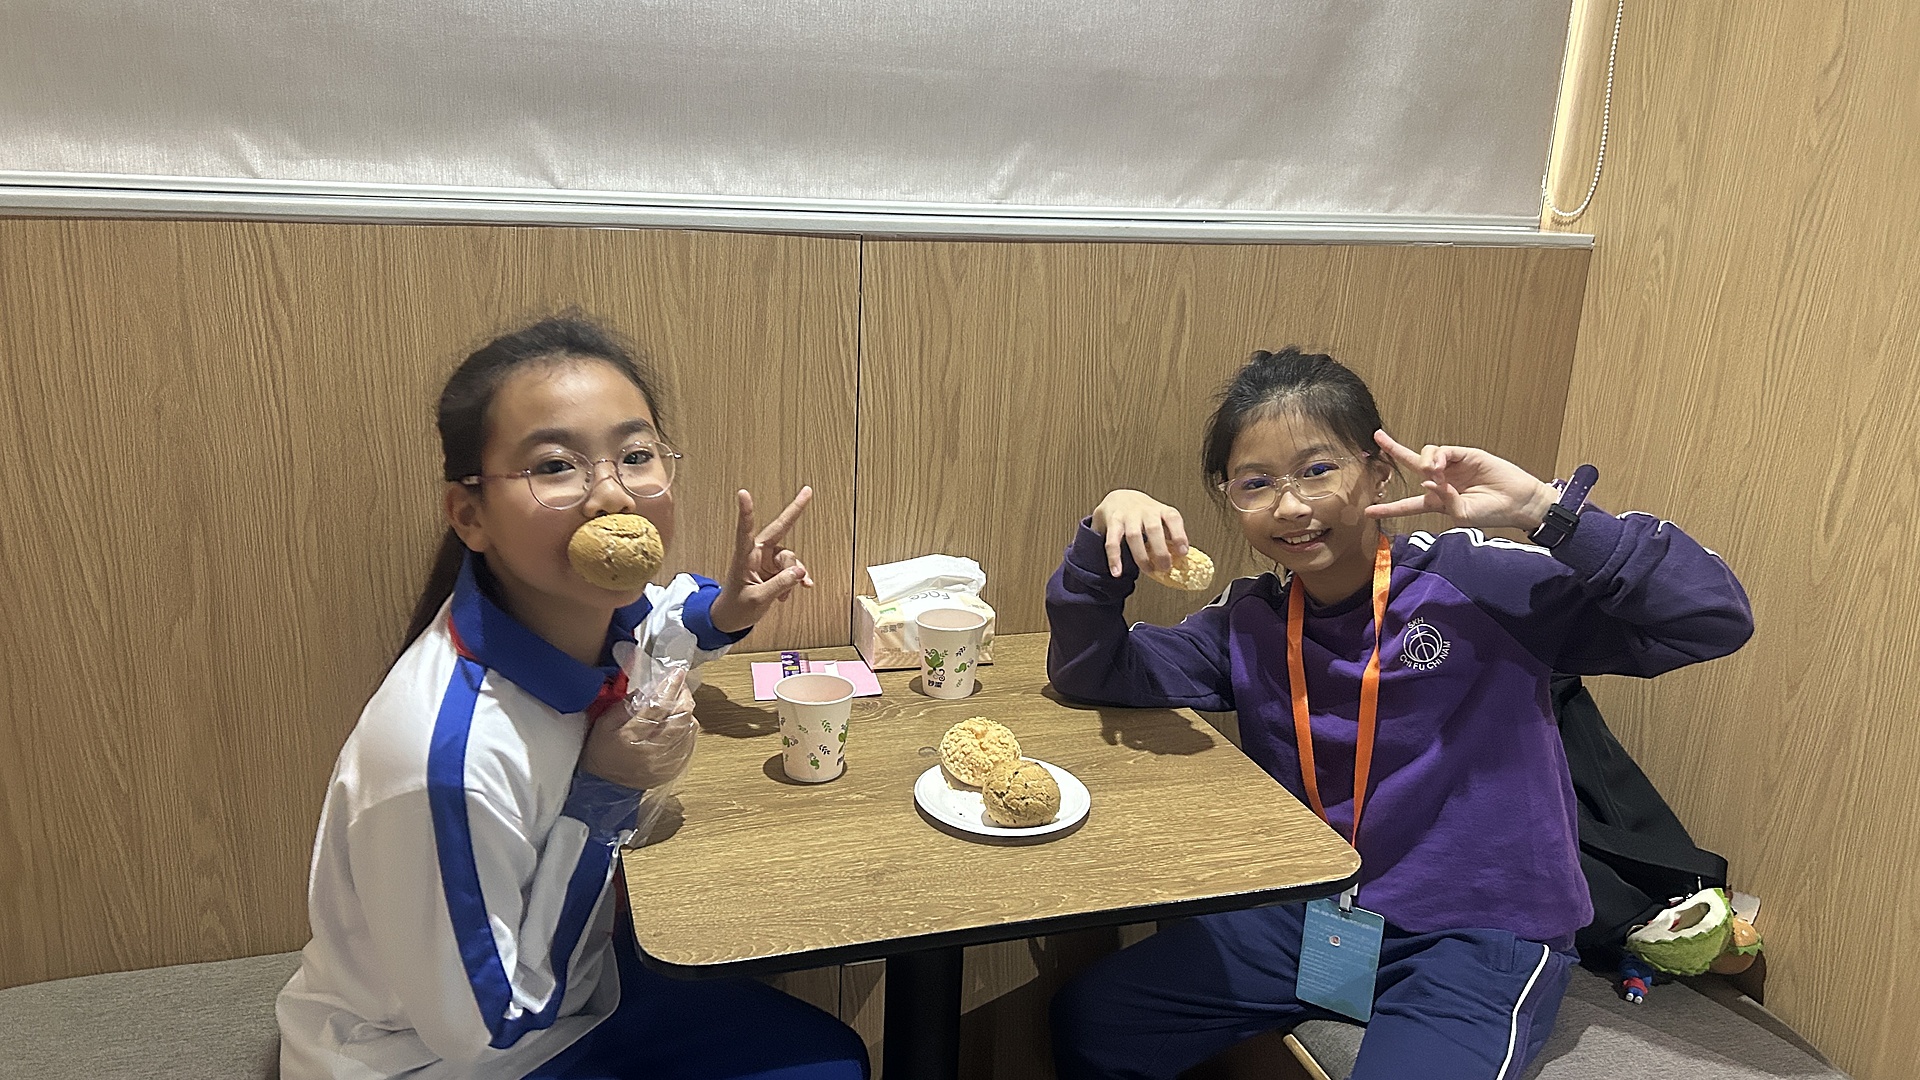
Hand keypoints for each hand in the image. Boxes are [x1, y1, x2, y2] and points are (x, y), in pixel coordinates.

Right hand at [579, 668, 697, 790]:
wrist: (605, 787)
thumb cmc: (601, 751)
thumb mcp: (603, 724)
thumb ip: (626, 705)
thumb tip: (649, 687)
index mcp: (631, 737)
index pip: (658, 706)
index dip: (670, 687)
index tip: (677, 672)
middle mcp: (653, 750)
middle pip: (680, 717)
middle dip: (684, 696)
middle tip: (679, 685)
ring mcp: (666, 762)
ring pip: (689, 728)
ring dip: (687, 710)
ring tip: (679, 701)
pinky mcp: (674, 768)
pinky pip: (690, 742)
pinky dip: (687, 727)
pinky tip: (679, 721)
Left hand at [707, 486, 813, 633]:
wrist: (730, 619)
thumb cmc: (736, 607)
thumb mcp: (758, 600)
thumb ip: (779, 585)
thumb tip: (800, 572)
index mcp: (744, 557)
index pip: (745, 530)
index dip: (746, 512)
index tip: (743, 493)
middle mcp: (756, 553)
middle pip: (779, 530)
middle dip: (794, 511)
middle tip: (807, 491)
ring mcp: (766, 560)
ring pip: (789, 557)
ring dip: (792, 575)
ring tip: (783, 594)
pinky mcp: (773, 570)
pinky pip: (792, 569)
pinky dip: (797, 579)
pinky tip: (803, 586)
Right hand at [1089, 489, 1188, 577]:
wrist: (1118, 497)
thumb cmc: (1143, 513)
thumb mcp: (1160, 518)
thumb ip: (1169, 535)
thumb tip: (1179, 559)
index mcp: (1161, 510)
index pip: (1173, 519)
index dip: (1179, 535)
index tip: (1183, 552)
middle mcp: (1146, 511)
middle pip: (1154, 529)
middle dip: (1160, 551)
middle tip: (1165, 567)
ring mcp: (1128, 516)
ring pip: (1134, 535)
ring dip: (1141, 556)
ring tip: (1147, 570)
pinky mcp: (1113, 522)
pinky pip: (1112, 541)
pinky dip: (1114, 558)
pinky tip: (1117, 571)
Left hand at [1364, 430, 1558, 531]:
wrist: (1518, 501)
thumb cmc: (1491, 513)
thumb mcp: (1463, 515)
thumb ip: (1443, 500)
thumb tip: (1426, 481)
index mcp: (1437, 501)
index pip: (1408, 504)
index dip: (1389, 508)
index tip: (1369, 511)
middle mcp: (1441, 481)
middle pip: (1411, 465)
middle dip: (1394, 450)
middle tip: (1377, 438)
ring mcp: (1452, 467)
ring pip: (1425, 456)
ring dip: (1425, 462)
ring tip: (1436, 472)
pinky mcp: (1464, 455)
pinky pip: (1442, 451)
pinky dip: (1437, 458)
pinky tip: (1440, 467)